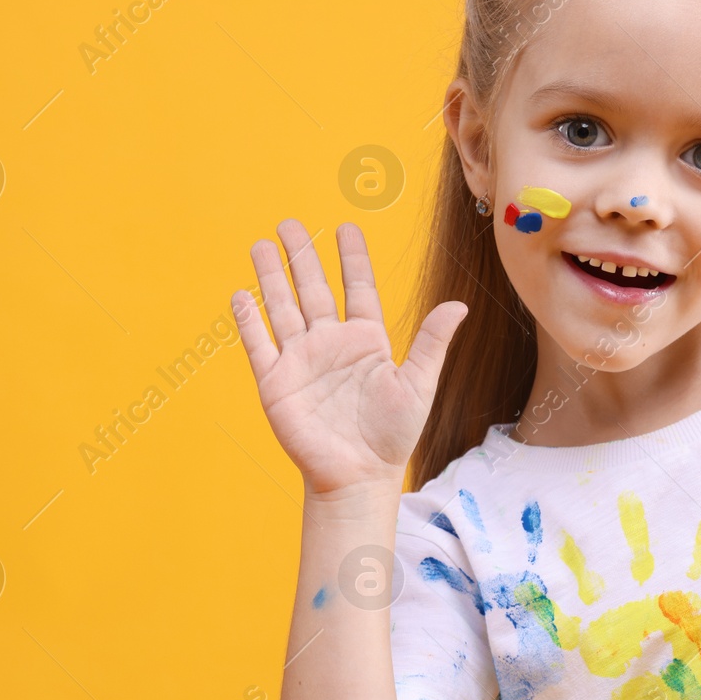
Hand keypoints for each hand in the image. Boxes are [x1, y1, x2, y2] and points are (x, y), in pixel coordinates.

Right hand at [232, 219, 468, 495]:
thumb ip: (432, 342)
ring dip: (271, 276)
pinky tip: (240, 294)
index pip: (357, 288)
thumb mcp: (418, 384)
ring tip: (262, 245)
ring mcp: (301, 361)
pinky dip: (249, 320)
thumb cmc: (393, 436)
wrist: (359, 477)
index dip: (352, 259)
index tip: (346, 227)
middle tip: (290, 223)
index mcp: (366, 341)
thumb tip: (460, 304)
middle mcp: (330, 344)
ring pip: (282, 308)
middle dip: (302, 255)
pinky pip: (259, 345)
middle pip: (312, 289)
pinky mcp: (276, 383)